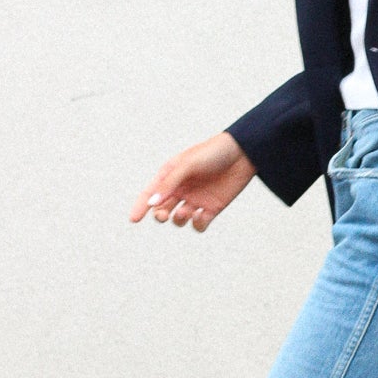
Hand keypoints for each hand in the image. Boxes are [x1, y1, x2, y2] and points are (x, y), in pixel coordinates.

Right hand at [129, 132, 255, 232]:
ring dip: (179, 219)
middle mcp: (181, 189)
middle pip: (162, 209)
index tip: (133, 219)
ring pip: (179, 219)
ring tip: (186, 211)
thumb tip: (152, 203)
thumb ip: (169, 184)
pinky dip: (197, 224)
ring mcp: (196, 199)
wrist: (243, 154)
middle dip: (160, 215)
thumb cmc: (213, 153)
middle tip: (163, 214)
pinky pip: (199, 224)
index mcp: (171, 175)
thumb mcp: (188, 165)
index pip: (150, 193)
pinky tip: (200, 216)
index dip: (140, 207)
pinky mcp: (212, 208)